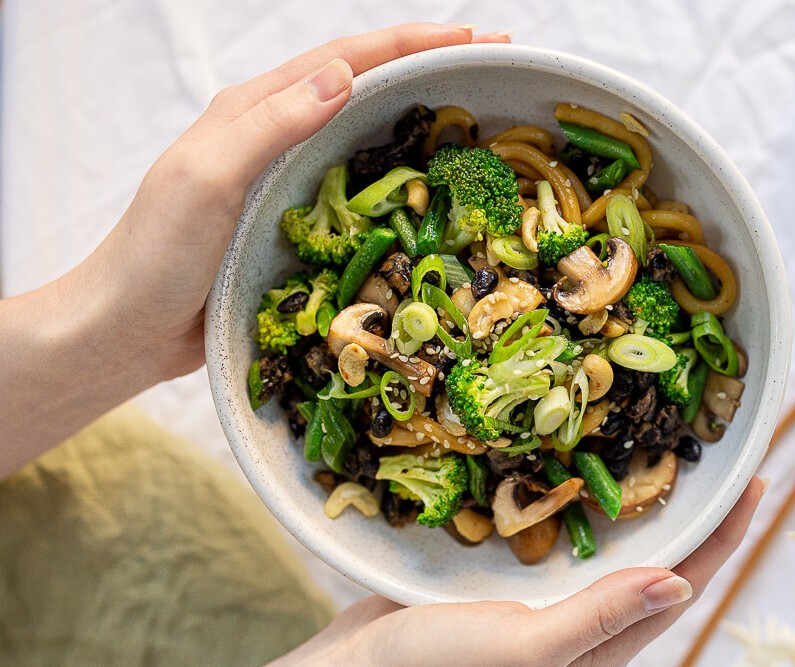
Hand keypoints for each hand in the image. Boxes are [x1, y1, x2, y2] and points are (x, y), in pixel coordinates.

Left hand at [89, 22, 508, 380]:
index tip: (473, 36)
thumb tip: (342, 75)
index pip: (343, 60)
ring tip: (474, 105)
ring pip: (365, 129)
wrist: (128, 328)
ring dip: (420, 109)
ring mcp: (287, 177)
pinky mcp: (296, 220)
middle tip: (492, 59)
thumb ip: (271, 125)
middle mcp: (275, 134)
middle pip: (362, 83)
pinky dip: (400, 168)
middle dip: (428, 63)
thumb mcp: (207, 178)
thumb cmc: (156, 255)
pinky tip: (430, 179)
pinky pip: (359, 182)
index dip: (411, 43)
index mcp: (253, 110)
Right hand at [231, 478, 765, 666]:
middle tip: (720, 455)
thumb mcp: (524, 647)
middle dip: (695, 516)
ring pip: (613, 551)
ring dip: (644, 507)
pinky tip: (587, 474)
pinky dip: (589, 507)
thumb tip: (683, 585)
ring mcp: (546, 608)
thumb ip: (601, 616)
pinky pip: (567, 543)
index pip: (682, 587)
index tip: (758, 479)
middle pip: (657, 566)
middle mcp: (583, 630)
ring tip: (666, 453)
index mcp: (598, 650)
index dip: (725, 536)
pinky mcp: (510, 586)